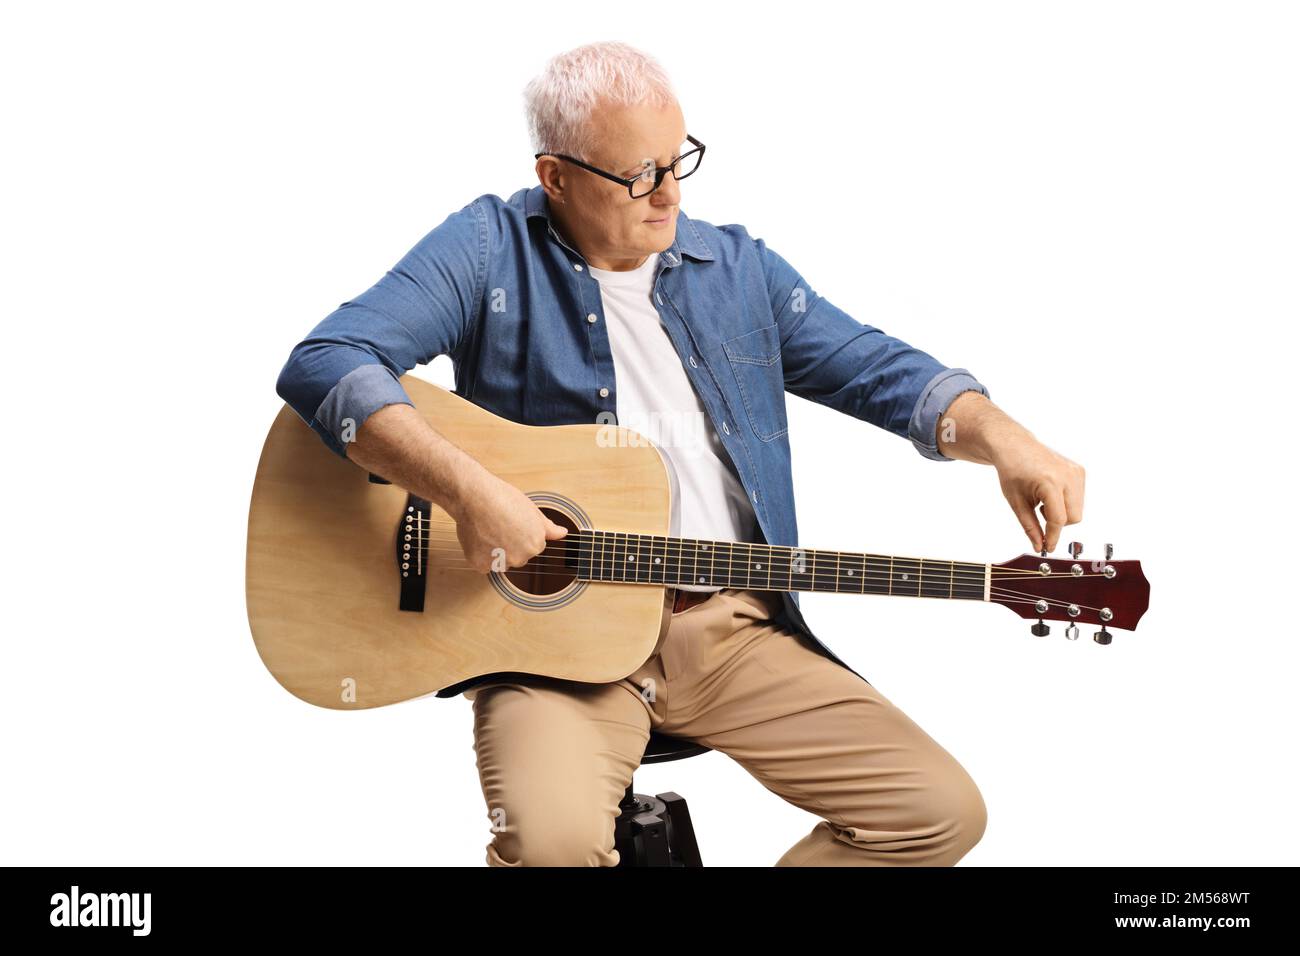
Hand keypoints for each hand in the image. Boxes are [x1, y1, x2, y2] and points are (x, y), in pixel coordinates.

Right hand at [446, 472, 567, 572]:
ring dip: (495, 552)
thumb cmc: (502, 498)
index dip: (522, 533)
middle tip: (499, 525)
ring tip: (488, 529)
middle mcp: (520, 557)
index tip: (513, 522)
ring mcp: (499, 562)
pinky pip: (482, 564)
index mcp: (535, 545)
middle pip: (516, 556)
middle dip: (509, 545)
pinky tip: (479, 537)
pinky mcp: (479, 564)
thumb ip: (548, 527)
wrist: (475, 496)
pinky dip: (479, 554)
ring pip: (499, 561)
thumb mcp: (532, 510)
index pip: (531, 546)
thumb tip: (562, 533)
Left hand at [992, 438, 1085, 552]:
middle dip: (1058, 524)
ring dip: (1063, 513)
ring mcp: (1076, 472)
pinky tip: (1051, 493)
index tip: (1047, 547)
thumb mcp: (1016, 502)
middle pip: (1074, 517)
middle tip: (1039, 513)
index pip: (1058, 519)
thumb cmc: (1012, 472)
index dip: (1053, 536)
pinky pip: (1079, 498)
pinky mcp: (1080, 470)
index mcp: (1049, 482)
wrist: (1015, 446)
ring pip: (1078, 510)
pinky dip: (1067, 502)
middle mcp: (1067, 475)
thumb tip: (1039, 546)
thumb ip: (1029, 526)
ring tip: (1043, 500)